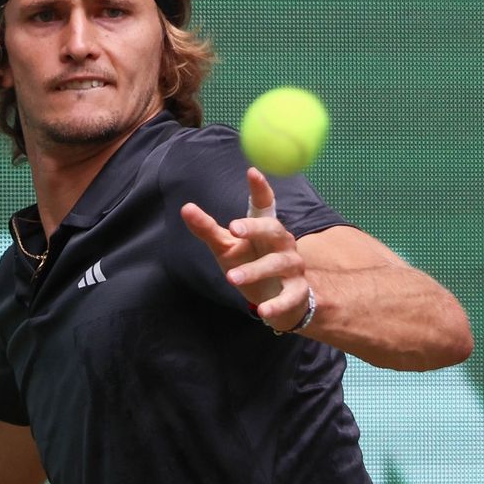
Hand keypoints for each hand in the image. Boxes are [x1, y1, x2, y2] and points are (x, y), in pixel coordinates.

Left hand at [179, 167, 313, 331]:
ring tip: (231, 278)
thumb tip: (185, 208)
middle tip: (233, 229)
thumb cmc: (250, 266)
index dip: (260, 189)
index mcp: (265, 229)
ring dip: (255, 270)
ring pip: (277, 264)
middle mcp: (282, 243)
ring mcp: (292, 267)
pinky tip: (262, 311)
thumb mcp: (226, 247)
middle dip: (255, 228)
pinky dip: (276, 304)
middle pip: (274, 230)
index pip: (265, 205)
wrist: (277, 302)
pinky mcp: (297, 292)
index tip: (252, 172)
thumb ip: (207, 229)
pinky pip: (289, 297)